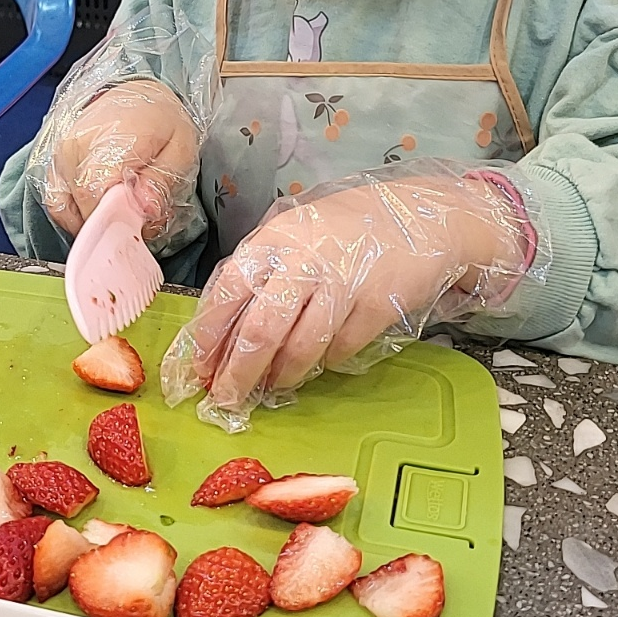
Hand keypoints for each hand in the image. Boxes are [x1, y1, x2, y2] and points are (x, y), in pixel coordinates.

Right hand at [43, 79, 199, 238]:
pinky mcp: (54, 166)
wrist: (138, 97)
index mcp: (109, 141)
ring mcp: (59, 158)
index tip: (138, 224)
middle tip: (138, 214)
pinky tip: (100, 208)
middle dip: (113, 222)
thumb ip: (162, 182)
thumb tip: (143, 210)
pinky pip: (58, 205)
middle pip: (83, 208)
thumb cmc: (161, 122)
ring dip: (95, 220)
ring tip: (121, 207)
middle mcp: (75, 148)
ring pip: (68, 211)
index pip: (95, 195)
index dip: (116, 220)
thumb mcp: (179, 149)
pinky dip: (77, 215)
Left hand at [168, 168, 529, 413]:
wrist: (417, 217)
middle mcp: (305, 260)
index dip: (210, 335)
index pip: (228, 291)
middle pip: (260, 329)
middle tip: (227, 398)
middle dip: (238, 372)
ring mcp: (344, 282)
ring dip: (281, 376)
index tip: (200, 368)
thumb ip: (260, 274)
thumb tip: (220, 334)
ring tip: (272, 387)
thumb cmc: (342, 231)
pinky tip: (318, 364)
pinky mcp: (378, 306)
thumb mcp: (293, 236)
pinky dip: (324, 362)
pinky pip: (340, 349)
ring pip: (301, 347)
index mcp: (275, 239)